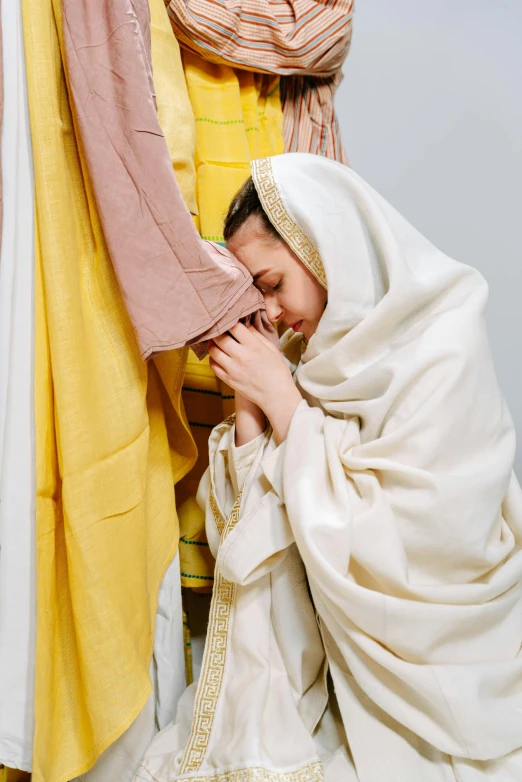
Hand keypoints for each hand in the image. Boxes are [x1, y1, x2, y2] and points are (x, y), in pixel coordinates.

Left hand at [208, 323, 301, 442]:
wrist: (276, 395)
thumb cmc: (277, 371)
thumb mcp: (272, 349)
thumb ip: (257, 335)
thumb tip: (246, 324)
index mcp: (254, 346)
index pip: (234, 327)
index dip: (230, 321)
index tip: (230, 320)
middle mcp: (241, 356)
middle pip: (219, 337)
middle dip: (218, 331)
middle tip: (219, 329)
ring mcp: (232, 369)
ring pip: (212, 350)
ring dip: (213, 343)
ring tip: (216, 341)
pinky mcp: (228, 379)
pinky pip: (212, 365)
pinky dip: (213, 358)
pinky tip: (218, 356)